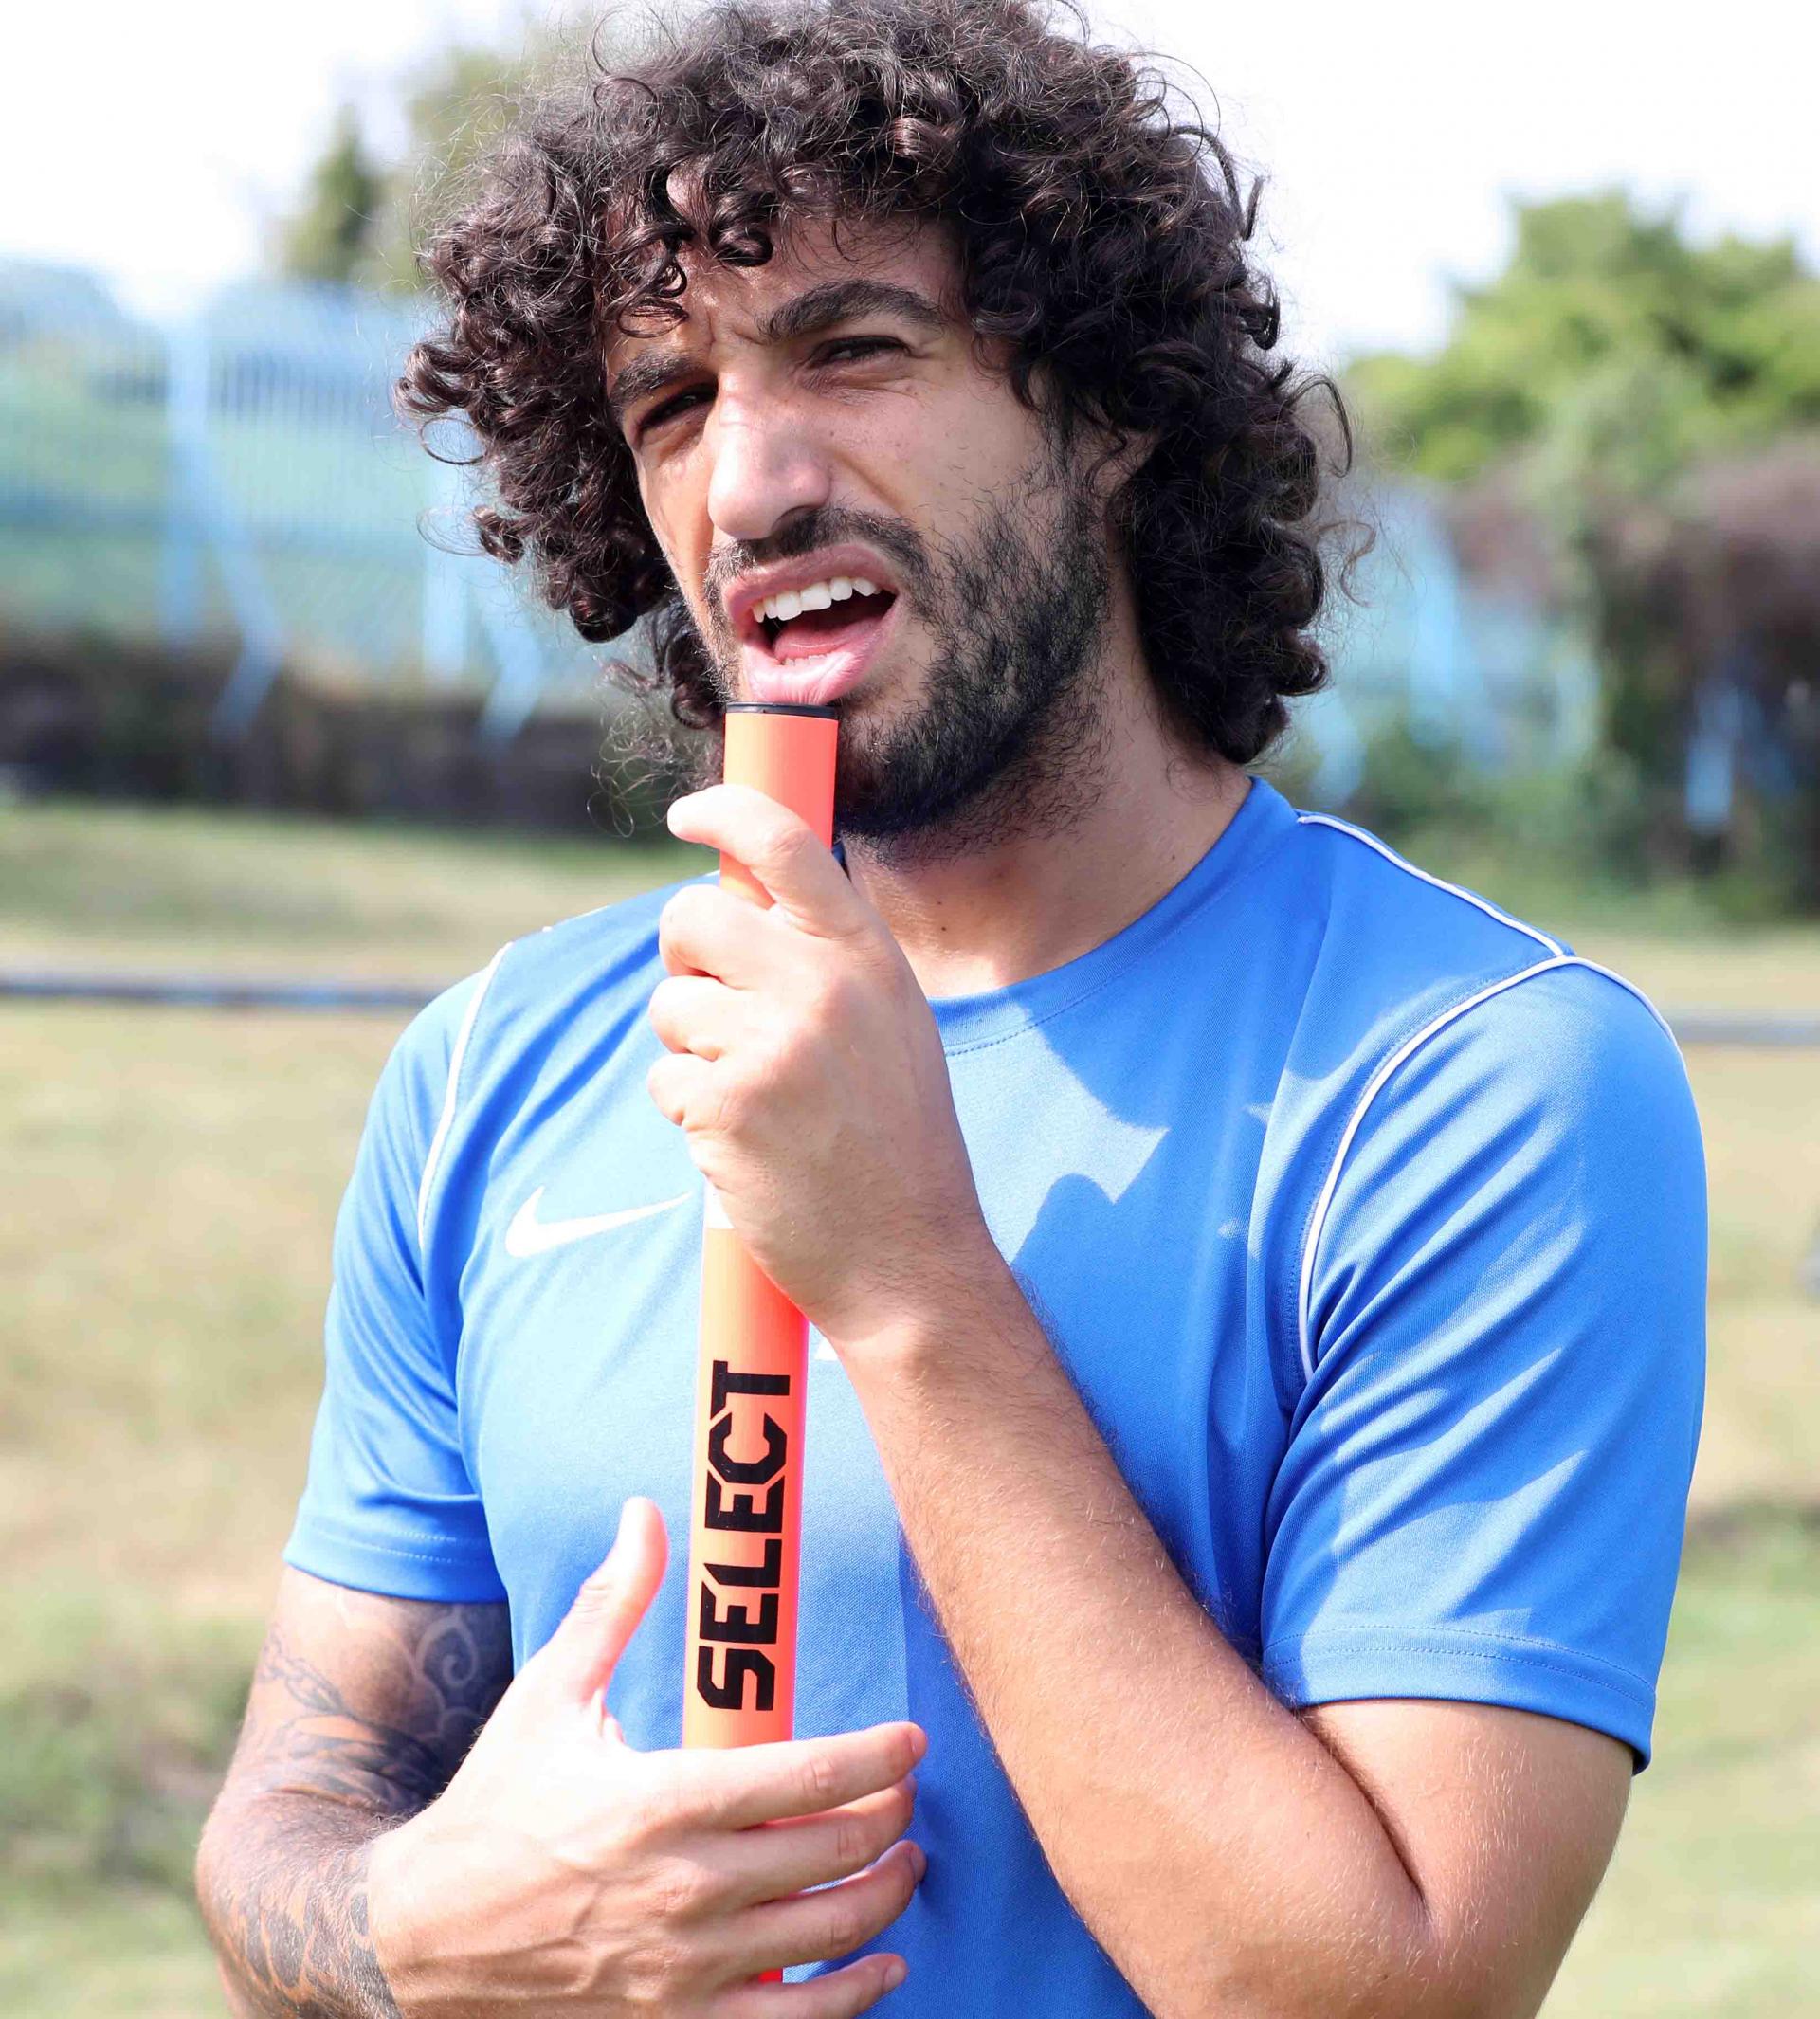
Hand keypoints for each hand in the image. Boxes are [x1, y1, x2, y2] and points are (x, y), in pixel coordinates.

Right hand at [369, 1499, 924, 2015]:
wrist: (422, 1938)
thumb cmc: (494, 1807)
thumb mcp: (549, 1695)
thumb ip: (612, 1604)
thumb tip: (644, 1512)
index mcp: (662, 1800)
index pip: (811, 1776)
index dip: (879, 1757)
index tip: (912, 1741)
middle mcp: (686, 1888)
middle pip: (837, 1851)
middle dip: (892, 1817)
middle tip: (906, 1793)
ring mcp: (686, 1968)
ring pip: (831, 1933)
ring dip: (887, 1896)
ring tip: (904, 1863)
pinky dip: (856, 1997)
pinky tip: (883, 1967)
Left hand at [648, 785, 999, 1348]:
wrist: (911, 1261)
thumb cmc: (897, 1145)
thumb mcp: (892, 1026)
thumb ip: (830, 960)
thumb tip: (742, 898)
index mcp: (868, 957)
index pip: (785, 843)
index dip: (723, 812)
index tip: (687, 814)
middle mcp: (823, 986)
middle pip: (692, 916)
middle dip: (683, 958)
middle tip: (712, 1003)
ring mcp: (772, 1044)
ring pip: (671, 1006)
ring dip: (691, 1050)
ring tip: (754, 1100)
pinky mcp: (726, 1105)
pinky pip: (665, 1076)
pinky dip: (690, 1112)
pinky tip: (744, 1146)